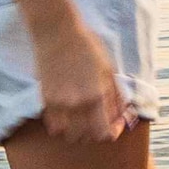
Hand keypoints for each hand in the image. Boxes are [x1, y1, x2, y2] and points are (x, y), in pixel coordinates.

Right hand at [30, 26, 133, 143]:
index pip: (104, 131)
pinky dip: (62, 126)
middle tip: (97, 123)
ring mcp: (60, 102)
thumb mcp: (109, 69)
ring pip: (69, 134)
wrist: (57, 32)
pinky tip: (67, 117)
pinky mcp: (46, 99)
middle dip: (95, 134)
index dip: (110, 133)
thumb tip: (122, 116)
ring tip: (82, 123)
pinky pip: (54, 125)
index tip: (112, 127)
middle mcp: (78, 103)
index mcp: (97, 94)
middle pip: (87, 136)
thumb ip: (116, 96)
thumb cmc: (87, 47)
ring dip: (78, 133)